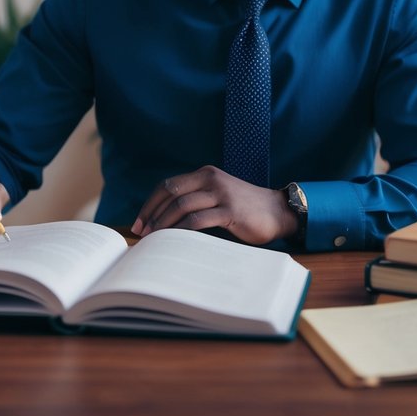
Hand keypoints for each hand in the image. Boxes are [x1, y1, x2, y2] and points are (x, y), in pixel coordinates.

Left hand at [130, 165, 296, 245]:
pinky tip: (175, 241)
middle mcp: (210, 179)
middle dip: (151, 214)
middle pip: (170, 193)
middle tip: (141, 233)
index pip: (168, 185)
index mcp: (205, 174)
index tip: (139, 222)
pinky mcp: (230, 210)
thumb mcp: (217, 196)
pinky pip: (198, 220)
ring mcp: (221, 193)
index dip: (150, 204)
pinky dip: (182, 231)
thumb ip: (196, 200)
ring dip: (163, 224)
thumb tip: (164, 220)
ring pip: (181, 206)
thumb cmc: (244, 208)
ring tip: (154, 239)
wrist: (277, 211)